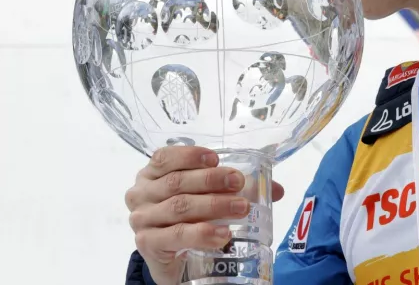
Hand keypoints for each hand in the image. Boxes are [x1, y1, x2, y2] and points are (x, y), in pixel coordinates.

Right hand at [126, 146, 285, 284]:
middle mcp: (141, 194)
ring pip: (180, 207)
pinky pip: (176, 236)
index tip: (217, 158)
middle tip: (239, 183)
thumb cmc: (189, 220)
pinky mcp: (147, 244)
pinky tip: (223, 235)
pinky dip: (202, 234)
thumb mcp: (209, 198)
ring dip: (214, 206)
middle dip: (211, 180)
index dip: (190, 155)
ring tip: (242, 209)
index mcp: (152, 174)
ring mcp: (142, 220)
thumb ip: (240, 190)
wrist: (174, 262)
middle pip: (177, 182)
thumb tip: (277, 189)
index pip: (166, 157)